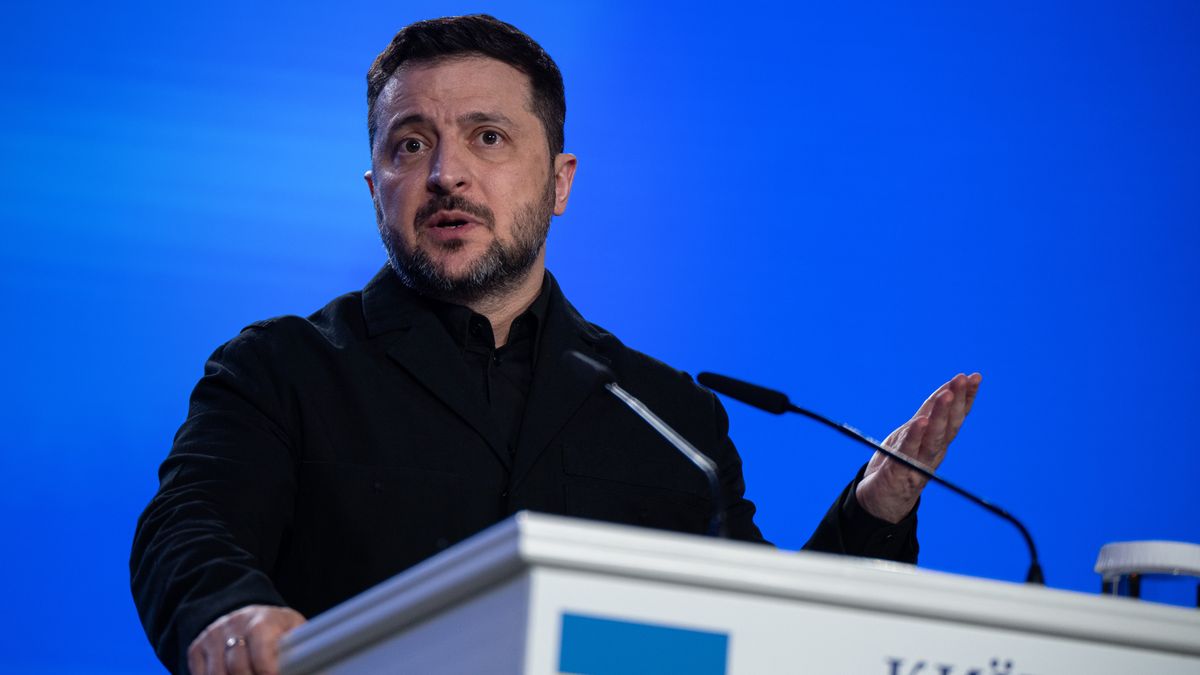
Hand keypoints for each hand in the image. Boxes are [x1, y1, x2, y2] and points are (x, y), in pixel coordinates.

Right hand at [188, 604, 305, 674]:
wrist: (245, 614)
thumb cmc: (276, 628)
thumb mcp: (292, 629)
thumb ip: (297, 644)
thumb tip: (306, 658)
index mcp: (262, 619)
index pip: (261, 648)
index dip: (267, 669)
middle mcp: (234, 624)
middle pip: (237, 666)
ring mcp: (212, 635)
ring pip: (217, 673)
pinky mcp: (196, 648)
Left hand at [855, 373, 981, 522]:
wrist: (878, 502)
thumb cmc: (897, 463)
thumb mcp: (913, 435)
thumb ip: (928, 416)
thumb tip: (945, 390)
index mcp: (937, 443)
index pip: (955, 417)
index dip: (966, 397)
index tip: (975, 377)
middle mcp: (932, 453)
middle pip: (948, 425)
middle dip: (957, 400)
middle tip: (964, 379)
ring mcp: (918, 464)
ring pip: (933, 437)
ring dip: (940, 415)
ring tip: (946, 395)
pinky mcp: (898, 473)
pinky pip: (908, 452)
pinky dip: (916, 437)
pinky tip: (921, 422)